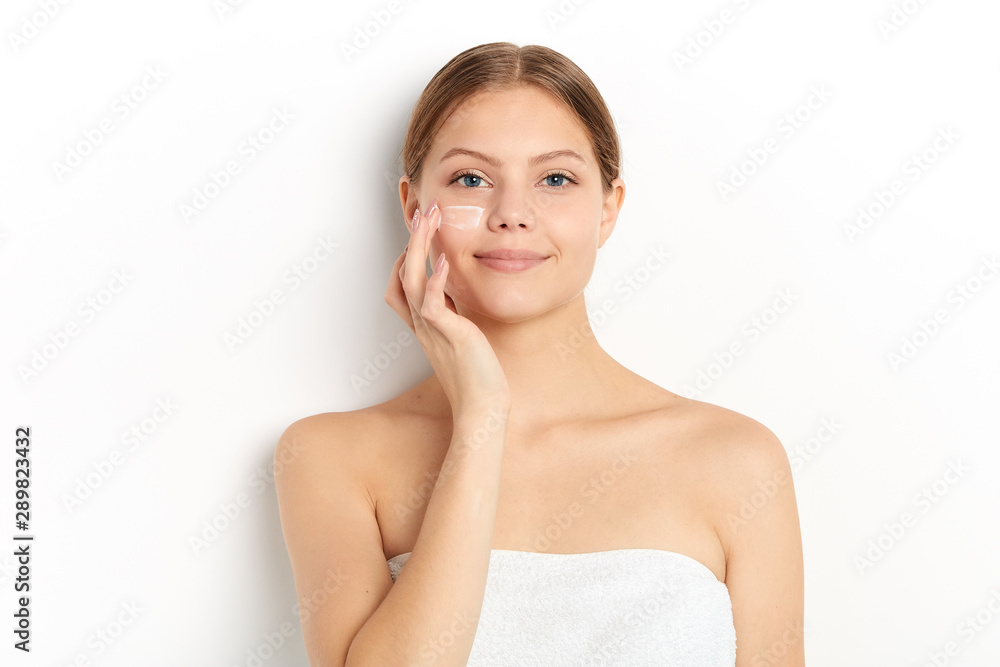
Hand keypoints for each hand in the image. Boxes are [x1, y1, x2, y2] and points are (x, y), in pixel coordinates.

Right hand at [385, 199, 510, 415]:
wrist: (482, 407)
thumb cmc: (477, 376)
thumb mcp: (461, 338)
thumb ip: (453, 317)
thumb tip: (455, 298)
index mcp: (424, 325)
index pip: (400, 284)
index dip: (406, 258)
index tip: (423, 234)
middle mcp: (421, 325)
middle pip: (402, 274)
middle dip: (412, 241)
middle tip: (425, 213)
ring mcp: (432, 329)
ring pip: (411, 280)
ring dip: (419, 248)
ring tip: (430, 222)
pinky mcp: (449, 335)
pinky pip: (431, 304)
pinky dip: (436, 280)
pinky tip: (447, 262)